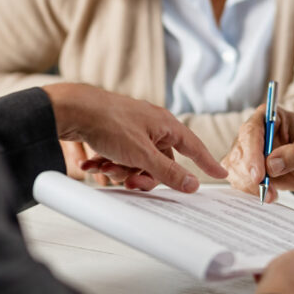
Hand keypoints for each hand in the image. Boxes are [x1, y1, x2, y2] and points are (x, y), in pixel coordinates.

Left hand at [42, 82, 226, 192]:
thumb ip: (168, 171)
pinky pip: (119, 157)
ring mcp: (132, 130)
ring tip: (105, 167)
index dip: (207, 162)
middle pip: (160, 162)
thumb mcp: (142, 154)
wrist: (72, 109)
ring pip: (137, 163)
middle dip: (144, 175)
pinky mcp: (114, 134)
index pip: (194, 146)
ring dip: (121, 171)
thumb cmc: (109, 122)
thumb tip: (192, 184)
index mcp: (165, 125)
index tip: (221, 174)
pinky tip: (92, 165)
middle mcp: (152, 126)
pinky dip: (107, 164)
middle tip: (131, 181)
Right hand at [223, 105, 293, 201]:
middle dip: (249, 174)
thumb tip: (271, 165)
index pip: (251, 131)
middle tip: (265, 190)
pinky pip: (239, 180)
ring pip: (235, 168)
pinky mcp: (248, 168)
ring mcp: (249, 151)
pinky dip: (249, 191)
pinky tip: (267, 194)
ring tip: (271, 194)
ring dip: (249, 185)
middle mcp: (254, 132)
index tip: (258, 175)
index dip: (252, 153)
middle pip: (239, 152)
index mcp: (268, 117)